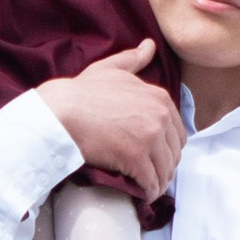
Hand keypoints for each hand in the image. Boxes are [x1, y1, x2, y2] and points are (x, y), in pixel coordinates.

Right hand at [36, 46, 184, 206]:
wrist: (60, 112)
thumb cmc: (81, 92)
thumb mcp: (110, 69)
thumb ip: (133, 60)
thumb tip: (149, 46)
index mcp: (159, 97)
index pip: (178, 132)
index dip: (168, 146)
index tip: (156, 155)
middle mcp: (160, 116)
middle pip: (174, 152)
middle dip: (165, 165)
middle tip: (152, 174)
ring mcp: (150, 137)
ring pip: (165, 169)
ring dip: (159, 181)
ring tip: (148, 187)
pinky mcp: (136, 158)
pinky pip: (151, 182)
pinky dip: (149, 191)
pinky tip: (142, 194)